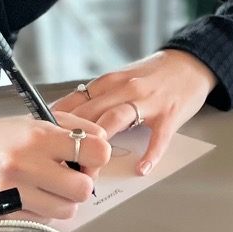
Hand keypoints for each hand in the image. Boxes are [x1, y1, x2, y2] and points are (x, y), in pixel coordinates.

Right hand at [0, 111, 111, 220]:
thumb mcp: (31, 121)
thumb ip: (70, 129)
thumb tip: (102, 143)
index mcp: (38, 135)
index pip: (95, 151)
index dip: (98, 157)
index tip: (88, 158)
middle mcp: (28, 163)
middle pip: (83, 188)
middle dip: (81, 184)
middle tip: (70, 177)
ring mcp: (15, 192)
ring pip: (67, 210)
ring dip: (64, 202)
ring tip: (49, 189)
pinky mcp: (5, 215)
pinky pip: (44, 221)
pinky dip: (44, 212)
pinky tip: (31, 198)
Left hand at [51, 49, 216, 174]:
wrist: (191, 63)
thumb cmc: (153, 75)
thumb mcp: (121, 79)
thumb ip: (97, 97)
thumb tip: (66, 118)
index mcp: (109, 82)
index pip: (76, 102)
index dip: (57, 124)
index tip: (41, 142)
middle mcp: (125, 88)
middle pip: (91, 113)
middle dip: (74, 139)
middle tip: (59, 164)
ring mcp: (148, 101)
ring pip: (117, 119)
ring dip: (101, 144)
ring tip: (90, 168)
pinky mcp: (169, 114)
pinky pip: (158, 137)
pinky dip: (150, 153)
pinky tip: (141, 168)